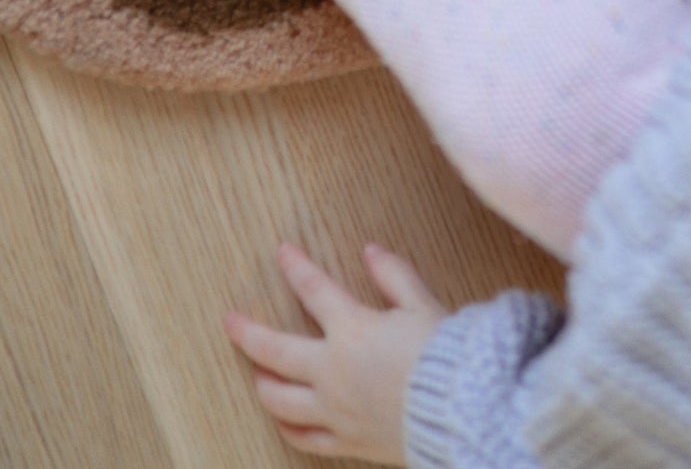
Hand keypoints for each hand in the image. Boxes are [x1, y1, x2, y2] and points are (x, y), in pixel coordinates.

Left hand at [225, 241, 447, 462]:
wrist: (461, 410)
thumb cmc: (444, 353)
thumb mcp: (421, 303)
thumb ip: (393, 275)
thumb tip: (371, 251)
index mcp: (352, 330)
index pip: (313, 290)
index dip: (295, 267)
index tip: (282, 252)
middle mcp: (333, 371)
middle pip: (276, 351)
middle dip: (249, 333)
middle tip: (230, 321)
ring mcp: (335, 410)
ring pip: (281, 400)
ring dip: (263, 383)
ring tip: (255, 373)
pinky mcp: (347, 440)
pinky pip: (306, 438)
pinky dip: (290, 428)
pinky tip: (283, 421)